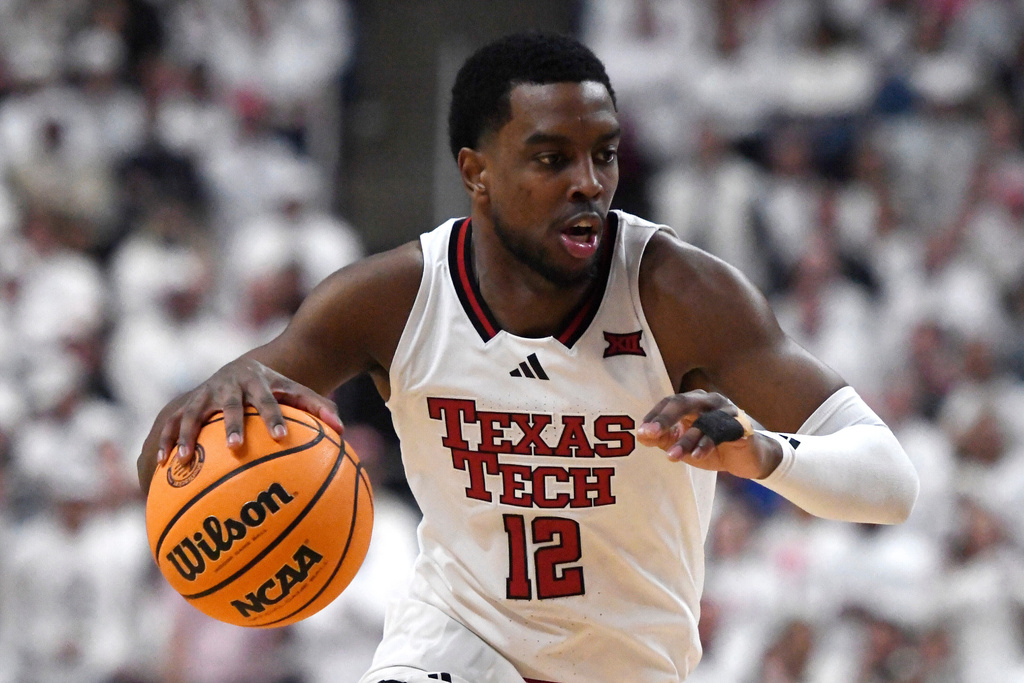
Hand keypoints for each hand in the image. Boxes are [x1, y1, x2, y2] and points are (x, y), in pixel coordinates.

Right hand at [136, 358, 343, 493]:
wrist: (241, 368)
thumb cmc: (275, 388)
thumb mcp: (295, 391)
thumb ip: (318, 408)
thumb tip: (343, 430)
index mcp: (258, 381)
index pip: (268, 399)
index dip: (273, 417)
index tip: (280, 437)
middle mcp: (229, 385)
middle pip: (230, 404)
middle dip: (231, 424)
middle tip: (234, 448)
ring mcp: (204, 394)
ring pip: (193, 413)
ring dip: (188, 435)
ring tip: (184, 460)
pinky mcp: (186, 404)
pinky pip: (173, 423)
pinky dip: (166, 440)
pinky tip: (162, 464)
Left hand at [637, 390, 781, 479]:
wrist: (749, 458)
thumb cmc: (713, 447)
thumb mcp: (684, 444)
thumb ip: (663, 439)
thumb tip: (642, 436)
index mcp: (693, 401)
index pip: (669, 402)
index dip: (655, 416)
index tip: (642, 433)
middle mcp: (709, 401)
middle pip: (683, 403)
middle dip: (665, 419)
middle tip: (650, 434)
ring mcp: (726, 411)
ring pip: (702, 421)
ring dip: (686, 439)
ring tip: (671, 456)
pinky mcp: (741, 426)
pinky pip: (721, 433)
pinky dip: (707, 444)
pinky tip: (696, 456)